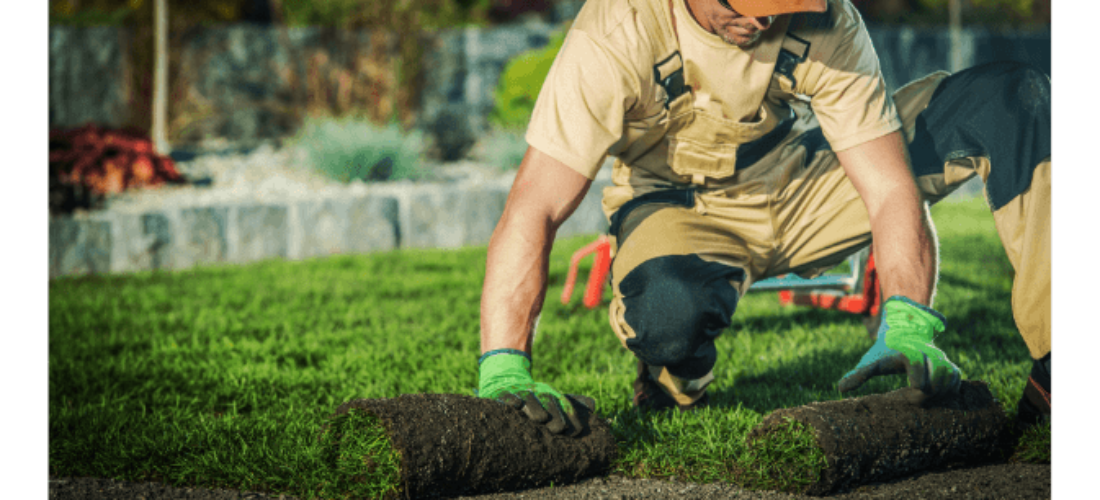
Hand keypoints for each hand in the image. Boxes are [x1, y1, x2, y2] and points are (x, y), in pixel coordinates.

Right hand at [477, 350, 596, 436]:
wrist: (505, 378)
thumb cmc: (534, 396)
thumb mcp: (552, 397)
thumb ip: (573, 402)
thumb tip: (593, 404)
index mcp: (552, 395)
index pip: (565, 407)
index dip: (570, 420)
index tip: (574, 432)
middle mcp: (538, 393)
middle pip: (549, 405)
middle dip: (554, 417)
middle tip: (557, 428)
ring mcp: (521, 393)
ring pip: (530, 401)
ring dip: (535, 410)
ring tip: (541, 419)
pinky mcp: (504, 394)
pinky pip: (508, 398)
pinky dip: (512, 401)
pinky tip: (516, 407)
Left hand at [838, 297, 962, 402]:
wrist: (903, 333)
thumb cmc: (884, 352)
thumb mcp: (870, 361)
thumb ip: (858, 374)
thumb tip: (840, 388)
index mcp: (908, 351)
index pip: (916, 363)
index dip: (916, 380)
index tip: (909, 392)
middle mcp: (927, 352)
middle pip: (936, 373)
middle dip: (928, 390)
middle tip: (915, 400)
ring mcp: (939, 358)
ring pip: (950, 375)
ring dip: (941, 391)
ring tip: (928, 400)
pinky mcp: (948, 365)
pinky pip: (957, 377)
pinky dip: (951, 389)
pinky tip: (939, 398)